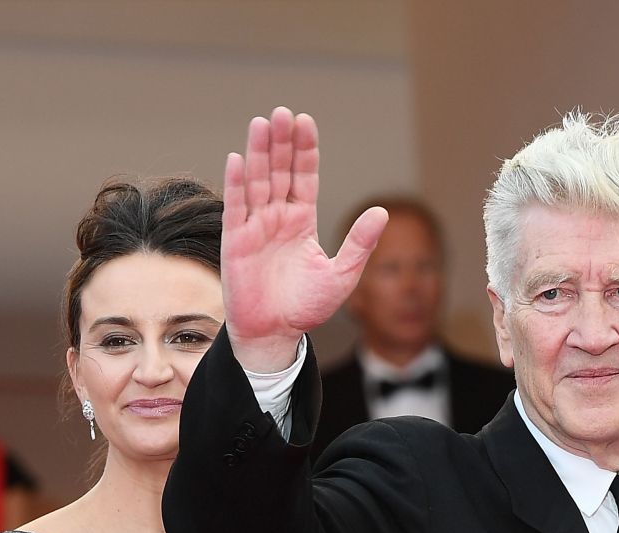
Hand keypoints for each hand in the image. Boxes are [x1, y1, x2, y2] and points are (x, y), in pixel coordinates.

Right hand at [222, 107, 388, 370]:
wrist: (275, 334)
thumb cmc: (307, 307)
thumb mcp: (342, 275)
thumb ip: (360, 244)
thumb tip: (382, 212)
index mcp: (302, 222)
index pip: (304, 177)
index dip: (305, 151)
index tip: (306, 121)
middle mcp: (277, 218)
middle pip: (279, 171)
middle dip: (281, 142)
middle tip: (284, 113)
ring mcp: (255, 227)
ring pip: (257, 181)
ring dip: (259, 152)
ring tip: (263, 123)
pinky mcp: (235, 241)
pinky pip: (236, 207)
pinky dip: (237, 183)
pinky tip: (239, 158)